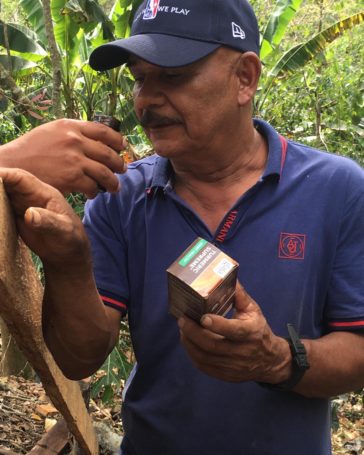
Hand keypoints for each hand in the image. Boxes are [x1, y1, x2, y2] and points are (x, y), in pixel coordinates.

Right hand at [0, 119, 126, 197]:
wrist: (12, 165)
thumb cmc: (30, 150)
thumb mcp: (51, 132)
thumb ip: (71, 133)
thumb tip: (92, 140)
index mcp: (71, 126)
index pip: (104, 131)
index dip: (117, 140)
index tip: (123, 147)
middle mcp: (75, 140)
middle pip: (108, 153)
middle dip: (119, 164)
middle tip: (122, 170)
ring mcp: (74, 159)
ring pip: (105, 172)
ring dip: (113, 182)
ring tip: (114, 187)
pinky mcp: (72, 177)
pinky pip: (93, 186)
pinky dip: (95, 192)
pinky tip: (93, 194)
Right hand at [0, 168, 90, 268]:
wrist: (68, 254)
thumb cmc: (71, 240)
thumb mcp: (63, 231)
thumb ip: (48, 222)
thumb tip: (29, 214)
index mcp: (44, 193)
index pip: (21, 178)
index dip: (4, 174)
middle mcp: (31, 196)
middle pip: (7, 182)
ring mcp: (22, 206)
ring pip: (1, 194)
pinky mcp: (16, 216)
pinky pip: (0, 207)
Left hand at [178, 282, 290, 382]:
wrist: (270, 360)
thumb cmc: (258, 330)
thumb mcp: (253, 310)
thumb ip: (239, 295)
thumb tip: (226, 276)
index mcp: (251, 333)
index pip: (234, 330)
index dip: (217, 325)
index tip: (203, 317)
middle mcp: (242, 352)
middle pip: (213, 345)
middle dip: (193, 332)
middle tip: (182, 320)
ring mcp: (233, 367)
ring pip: (205, 358)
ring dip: (190, 343)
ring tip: (182, 329)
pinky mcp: (226, 376)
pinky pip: (204, 367)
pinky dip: (192, 354)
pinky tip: (188, 342)